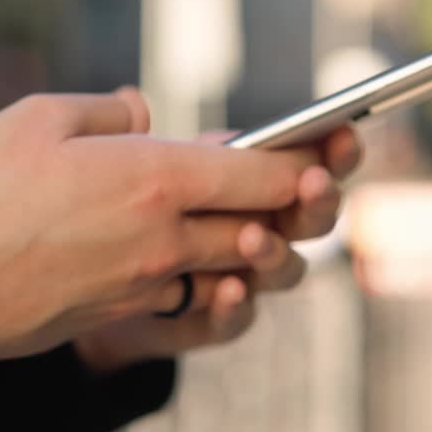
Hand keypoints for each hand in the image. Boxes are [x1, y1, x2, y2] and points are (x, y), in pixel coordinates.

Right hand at [0, 89, 324, 369]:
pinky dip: (207, 279)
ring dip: (257, 249)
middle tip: (311, 185)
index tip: (327, 151)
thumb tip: (146, 114)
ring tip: (259, 225)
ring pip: (233, 271)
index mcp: (151, 179)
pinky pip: (187, 297)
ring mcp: (145, 285)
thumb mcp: (36, 118)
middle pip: (264, 228)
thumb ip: (107, 109)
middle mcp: (163, 239)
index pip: (261, 175)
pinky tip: (195, 260)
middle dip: (297, 208)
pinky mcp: (120, 316)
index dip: (305, 162)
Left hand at [73, 126, 361, 371]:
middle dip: (319, 200)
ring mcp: (236, 279)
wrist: (88, 281)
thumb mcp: (131, 166)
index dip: (332, 148)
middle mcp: (258, 232)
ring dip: (275, 254)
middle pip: (309, 219)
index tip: (342, 131)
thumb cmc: (117, 208)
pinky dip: (234, 308)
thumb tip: (135, 109)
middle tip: (312, 182)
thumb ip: (142, 141)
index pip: (309, 162)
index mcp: (250, 183)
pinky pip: (230, 322)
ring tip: (252, 236)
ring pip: (282, 272)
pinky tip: (228, 289)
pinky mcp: (201, 322)